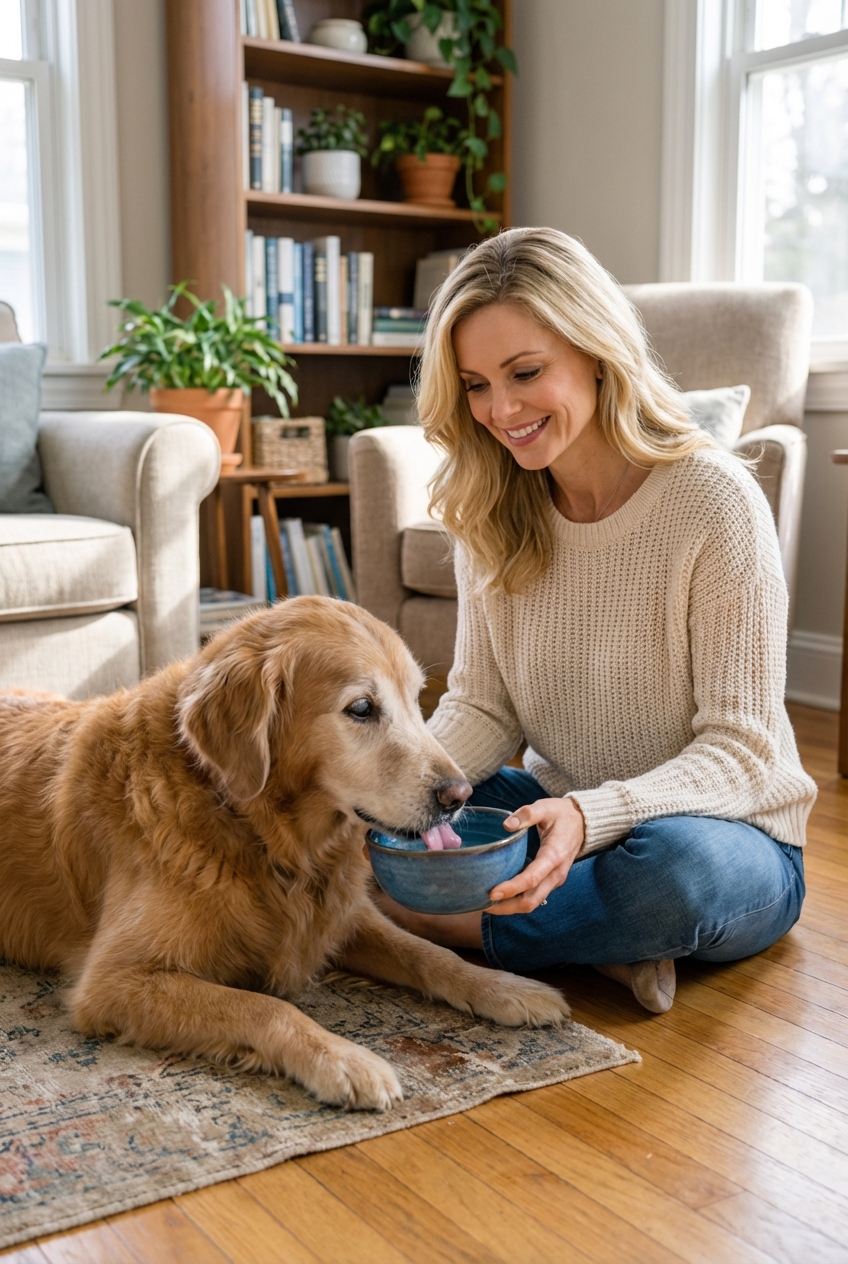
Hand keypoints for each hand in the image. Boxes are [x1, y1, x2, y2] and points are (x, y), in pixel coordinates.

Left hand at [488, 797, 584, 915]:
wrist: (582, 822)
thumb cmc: (561, 814)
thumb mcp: (545, 808)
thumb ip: (526, 814)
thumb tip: (506, 824)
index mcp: (554, 855)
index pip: (532, 879)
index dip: (511, 888)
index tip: (492, 893)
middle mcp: (556, 873)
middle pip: (531, 900)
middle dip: (507, 906)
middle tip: (482, 904)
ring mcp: (554, 880)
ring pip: (532, 902)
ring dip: (510, 907)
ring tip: (486, 904)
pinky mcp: (551, 881)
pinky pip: (534, 897)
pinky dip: (516, 900)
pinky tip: (500, 896)